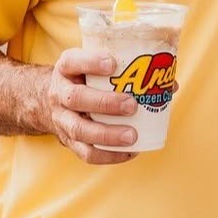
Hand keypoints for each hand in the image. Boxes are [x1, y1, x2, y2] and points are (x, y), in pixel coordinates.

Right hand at [42, 48, 137, 164]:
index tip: (113, 63)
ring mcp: (62, 119)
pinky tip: (130, 152)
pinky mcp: (68, 141)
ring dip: (107, 134)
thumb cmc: (83, 79)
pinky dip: (108, 155)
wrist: (47, 102)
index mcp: (66, 69)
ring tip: (132, 135)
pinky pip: (85, 152)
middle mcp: (59, 93)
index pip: (72, 62)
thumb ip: (125, 70)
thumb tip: (170, 85)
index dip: (91, 62)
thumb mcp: (93, 66)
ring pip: (79, 129)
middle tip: (132, 105)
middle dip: (105, 103)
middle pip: (76, 98)